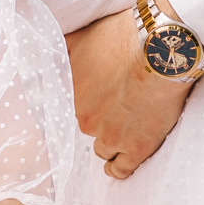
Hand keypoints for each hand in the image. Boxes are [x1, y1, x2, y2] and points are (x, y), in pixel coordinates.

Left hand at [69, 6, 198, 178]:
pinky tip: (118, 165)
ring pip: (103, 149)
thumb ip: (62, 50)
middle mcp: (85, 120)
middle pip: (88, 127)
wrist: (162, 48)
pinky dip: (118, 168)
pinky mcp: (137, 147)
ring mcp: (111, 136)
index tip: (99, 99)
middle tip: (119, 105)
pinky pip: (121, 169)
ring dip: (110, 141)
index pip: (72, 109)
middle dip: (100, 119)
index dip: (88, 103)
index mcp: (71, 96)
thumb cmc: (124, 36)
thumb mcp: (82, 36)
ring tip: (123, 132)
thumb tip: (42, 54)